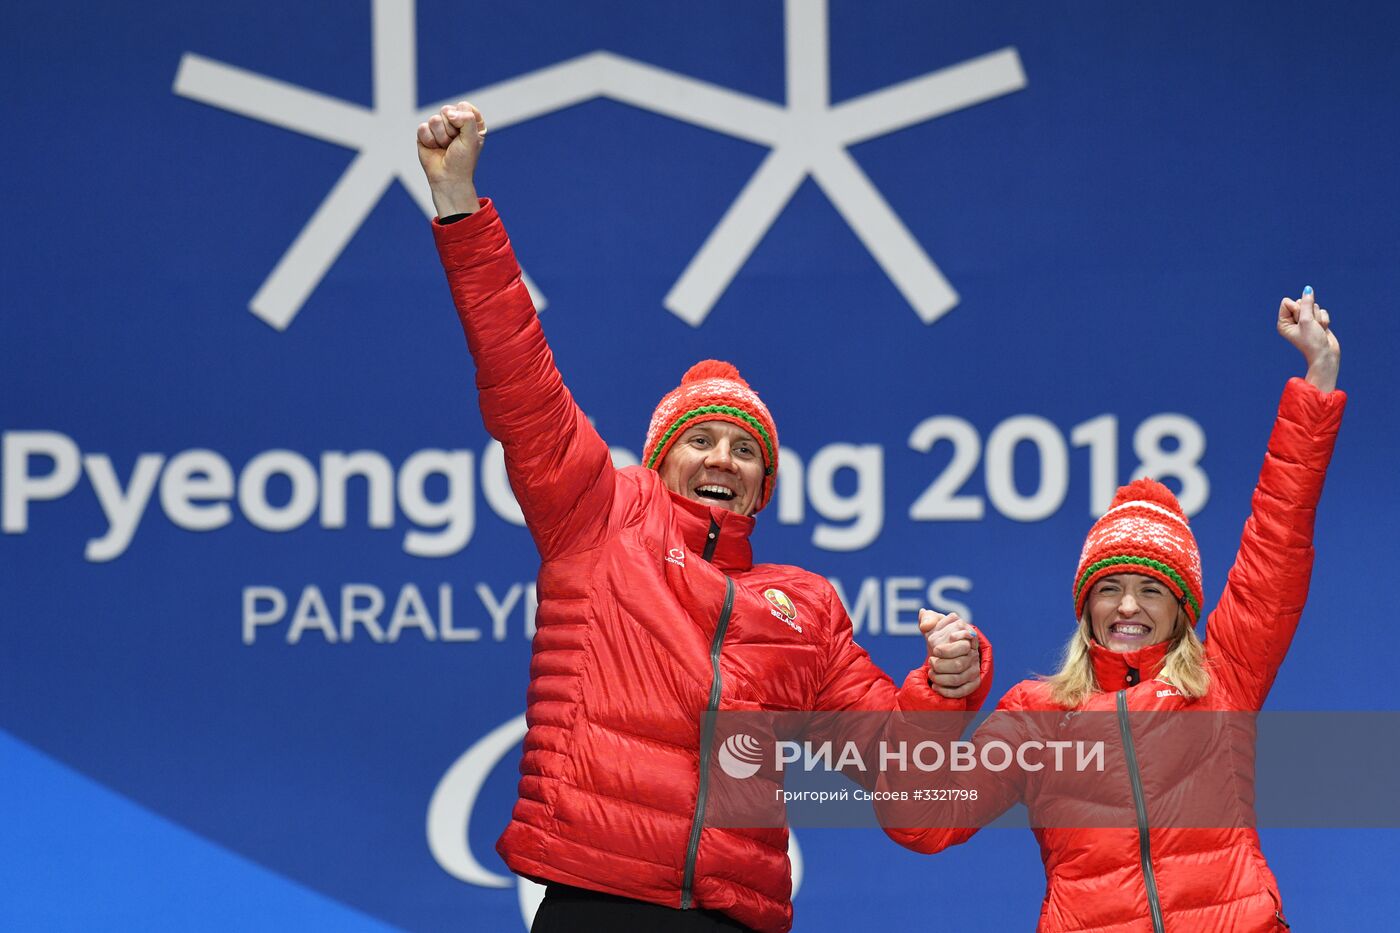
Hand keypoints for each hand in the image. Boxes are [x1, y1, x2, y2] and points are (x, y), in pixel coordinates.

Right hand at [416, 101, 487, 217]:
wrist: (448, 178)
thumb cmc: (463, 160)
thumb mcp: (472, 139)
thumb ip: (467, 119)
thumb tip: (449, 112)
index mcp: (469, 121)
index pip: (463, 106)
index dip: (463, 120)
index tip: (466, 136)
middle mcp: (454, 122)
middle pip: (447, 110)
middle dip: (450, 129)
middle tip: (454, 143)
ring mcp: (438, 127)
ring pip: (434, 119)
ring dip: (440, 137)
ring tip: (444, 147)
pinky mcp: (425, 133)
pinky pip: (423, 127)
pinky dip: (429, 140)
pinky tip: (433, 148)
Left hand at [919, 609, 981, 699]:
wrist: (945, 654)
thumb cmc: (940, 636)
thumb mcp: (934, 624)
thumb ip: (929, 619)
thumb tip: (925, 625)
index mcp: (968, 635)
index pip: (965, 642)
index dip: (949, 648)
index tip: (936, 649)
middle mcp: (973, 653)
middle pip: (959, 663)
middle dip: (940, 665)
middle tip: (930, 660)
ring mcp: (974, 669)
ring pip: (957, 678)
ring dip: (939, 677)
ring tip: (930, 672)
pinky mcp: (973, 683)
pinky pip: (962, 691)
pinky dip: (946, 691)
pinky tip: (935, 685)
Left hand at [1277, 287, 1339, 391]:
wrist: (1326, 354)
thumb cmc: (1312, 341)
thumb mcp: (1307, 320)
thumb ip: (1307, 303)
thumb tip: (1307, 289)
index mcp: (1283, 322)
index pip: (1287, 302)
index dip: (1297, 309)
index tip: (1301, 322)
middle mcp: (1292, 321)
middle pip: (1301, 302)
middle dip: (1309, 313)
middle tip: (1310, 327)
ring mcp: (1305, 321)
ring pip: (1313, 306)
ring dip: (1318, 318)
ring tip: (1317, 330)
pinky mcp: (1316, 321)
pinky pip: (1322, 310)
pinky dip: (1324, 320)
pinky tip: (1323, 330)